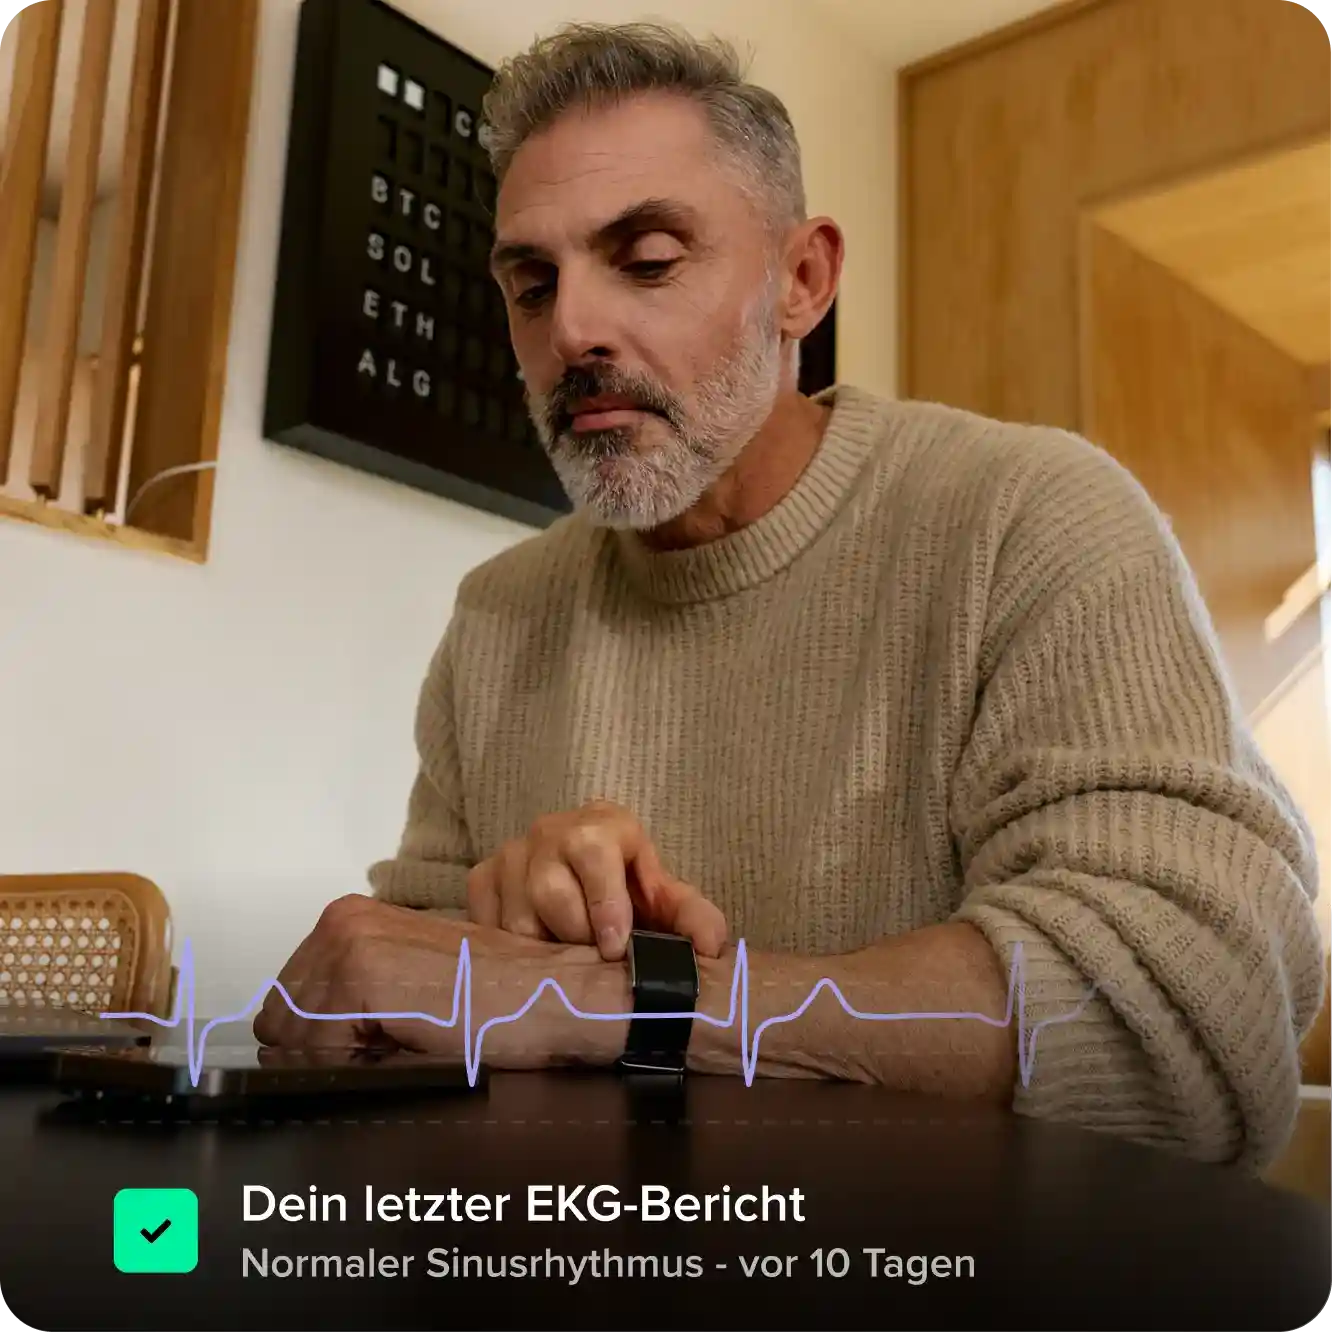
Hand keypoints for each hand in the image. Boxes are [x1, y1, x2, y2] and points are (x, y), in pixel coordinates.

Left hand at [252, 895, 623, 1066]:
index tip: (382, 1045)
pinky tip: (406, 1046)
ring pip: (292, 1041)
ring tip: (405, 1044)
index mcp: (348, 920)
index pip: (285, 1010)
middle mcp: (339, 920)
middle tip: (397, 1046)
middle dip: (327, 1053)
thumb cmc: (494, 1003)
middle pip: (281, 1024)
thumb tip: (290, 1052)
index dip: (324, 1047)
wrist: (552, 995)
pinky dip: (353, 1067)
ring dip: (341, 1060)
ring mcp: (347, 942)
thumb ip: (347, 1003)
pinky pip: (316, 1051)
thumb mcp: (407, 989)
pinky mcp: (361, 972)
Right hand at [466, 799, 727, 961]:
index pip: (594, 856)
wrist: (589, 872)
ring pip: (515, 917)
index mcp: (601, 826)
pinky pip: (486, 922)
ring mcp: (511, 854)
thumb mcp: (665, 899)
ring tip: (565, 959)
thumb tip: (710, 946)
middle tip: (592, 959)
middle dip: (575, 936)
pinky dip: (509, 948)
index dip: (605, 906)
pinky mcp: (482, 877)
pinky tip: (532, 953)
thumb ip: (694, 917)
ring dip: (543, 949)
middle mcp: (550, 831)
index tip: (614, 947)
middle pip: (549, 893)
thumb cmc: (630, 889)